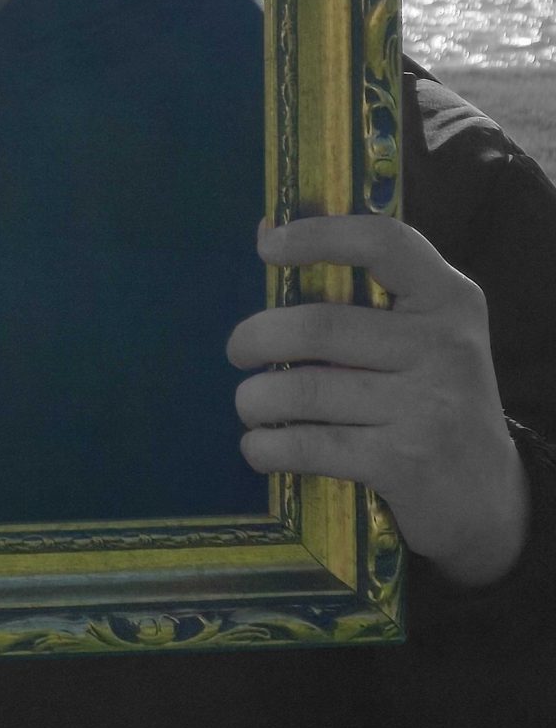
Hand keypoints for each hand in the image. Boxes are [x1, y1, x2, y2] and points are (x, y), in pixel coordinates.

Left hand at [228, 215, 527, 588]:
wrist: (487, 496)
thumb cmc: (430, 398)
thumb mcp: (422, 336)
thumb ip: (359, 290)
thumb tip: (265, 231)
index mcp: (450, 300)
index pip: (383, 242)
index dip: (317, 235)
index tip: (266, 246)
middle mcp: (446, 347)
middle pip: (318, 327)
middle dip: (254, 338)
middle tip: (239, 352)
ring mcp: (429, 408)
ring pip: (303, 390)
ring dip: (254, 399)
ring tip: (251, 404)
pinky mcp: (406, 463)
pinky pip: (309, 445)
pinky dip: (266, 446)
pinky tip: (259, 446)